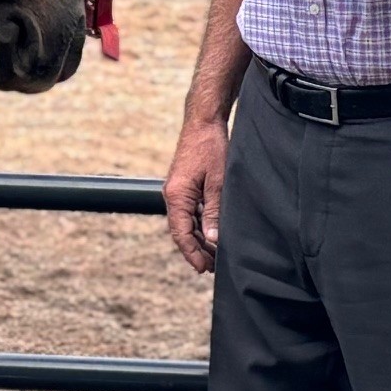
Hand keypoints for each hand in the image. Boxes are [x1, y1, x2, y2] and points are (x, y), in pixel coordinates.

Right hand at [164, 116, 229, 273]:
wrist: (203, 121)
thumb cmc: (211, 147)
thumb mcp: (218, 182)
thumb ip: (214, 212)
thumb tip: (213, 239)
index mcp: (176, 196)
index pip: (181, 234)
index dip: (192, 253)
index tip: (204, 269)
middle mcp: (172, 195)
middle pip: (181, 231)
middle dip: (196, 251)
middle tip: (213, 268)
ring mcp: (177, 191)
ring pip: (186, 223)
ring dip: (199, 239)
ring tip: (214, 255)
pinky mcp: (184, 186)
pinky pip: (189, 212)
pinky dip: (199, 225)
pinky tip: (211, 234)